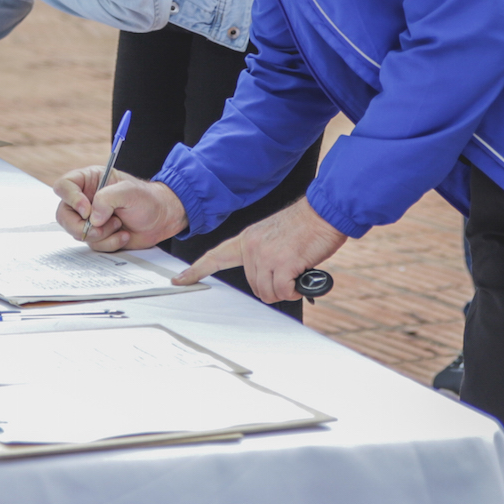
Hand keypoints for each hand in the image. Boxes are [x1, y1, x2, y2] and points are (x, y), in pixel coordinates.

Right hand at [53, 168, 187, 251]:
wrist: (162, 219)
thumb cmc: (147, 199)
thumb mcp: (129, 191)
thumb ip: (107, 199)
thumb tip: (92, 218)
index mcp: (89, 181)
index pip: (64, 186)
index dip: (71, 199)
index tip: (87, 210)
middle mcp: (85, 199)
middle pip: (64, 215)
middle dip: (81, 226)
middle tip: (100, 227)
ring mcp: (90, 219)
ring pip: (78, 233)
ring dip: (101, 234)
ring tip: (120, 225)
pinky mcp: (97, 236)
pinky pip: (93, 244)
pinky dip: (109, 243)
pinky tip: (124, 235)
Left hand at [174, 196, 348, 306]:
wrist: (323, 213)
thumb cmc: (305, 227)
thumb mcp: (273, 236)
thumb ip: (263, 254)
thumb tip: (267, 278)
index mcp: (247, 239)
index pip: (215, 255)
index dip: (197, 270)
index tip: (180, 279)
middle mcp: (252, 247)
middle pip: (253, 285)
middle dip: (273, 287)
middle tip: (289, 274)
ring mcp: (265, 255)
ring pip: (268, 291)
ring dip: (285, 288)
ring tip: (296, 271)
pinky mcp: (282, 263)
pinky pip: (283, 290)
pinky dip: (294, 289)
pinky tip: (301, 275)